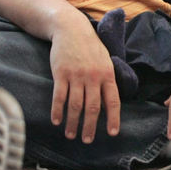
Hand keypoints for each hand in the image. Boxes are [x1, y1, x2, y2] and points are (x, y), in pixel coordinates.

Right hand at [49, 14, 120, 141]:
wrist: (71, 29)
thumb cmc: (90, 47)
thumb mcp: (105, 61)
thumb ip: (107, 80)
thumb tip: (109, 103)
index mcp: (107, 74)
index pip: (113, 101)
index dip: (113, 118)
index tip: (112, 133)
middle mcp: (93, 77)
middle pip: (93, 108)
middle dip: (90, 126)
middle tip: (87, 140)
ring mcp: (76, 75)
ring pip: (75, 105)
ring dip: (73, 123)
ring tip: (71, 134)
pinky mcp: (61, 73)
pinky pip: (59, 97)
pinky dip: (57, 111)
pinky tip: (57, 121)